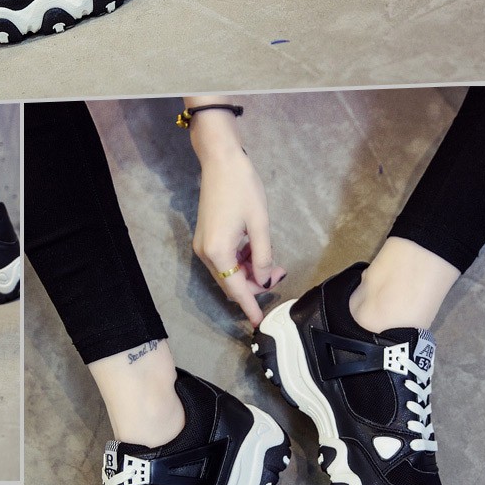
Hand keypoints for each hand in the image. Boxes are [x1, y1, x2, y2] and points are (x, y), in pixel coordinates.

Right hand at [188, 109, 283, 326]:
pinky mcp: (206, 237)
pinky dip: (240, 262)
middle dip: (254, 286)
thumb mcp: (260, 224)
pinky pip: (224, 261)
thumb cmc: (243, 188)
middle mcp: (205, 254)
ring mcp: (203, 245)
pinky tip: (257, 253)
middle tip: (280, 275)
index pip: (236, 290)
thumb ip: (263, 256)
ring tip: (273, 263)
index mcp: (218, 253)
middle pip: (230, 283)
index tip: (260, 323)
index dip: (250, 306)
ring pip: (227, 273)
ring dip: (249, 273)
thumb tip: (265, 280)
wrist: (220, 161)